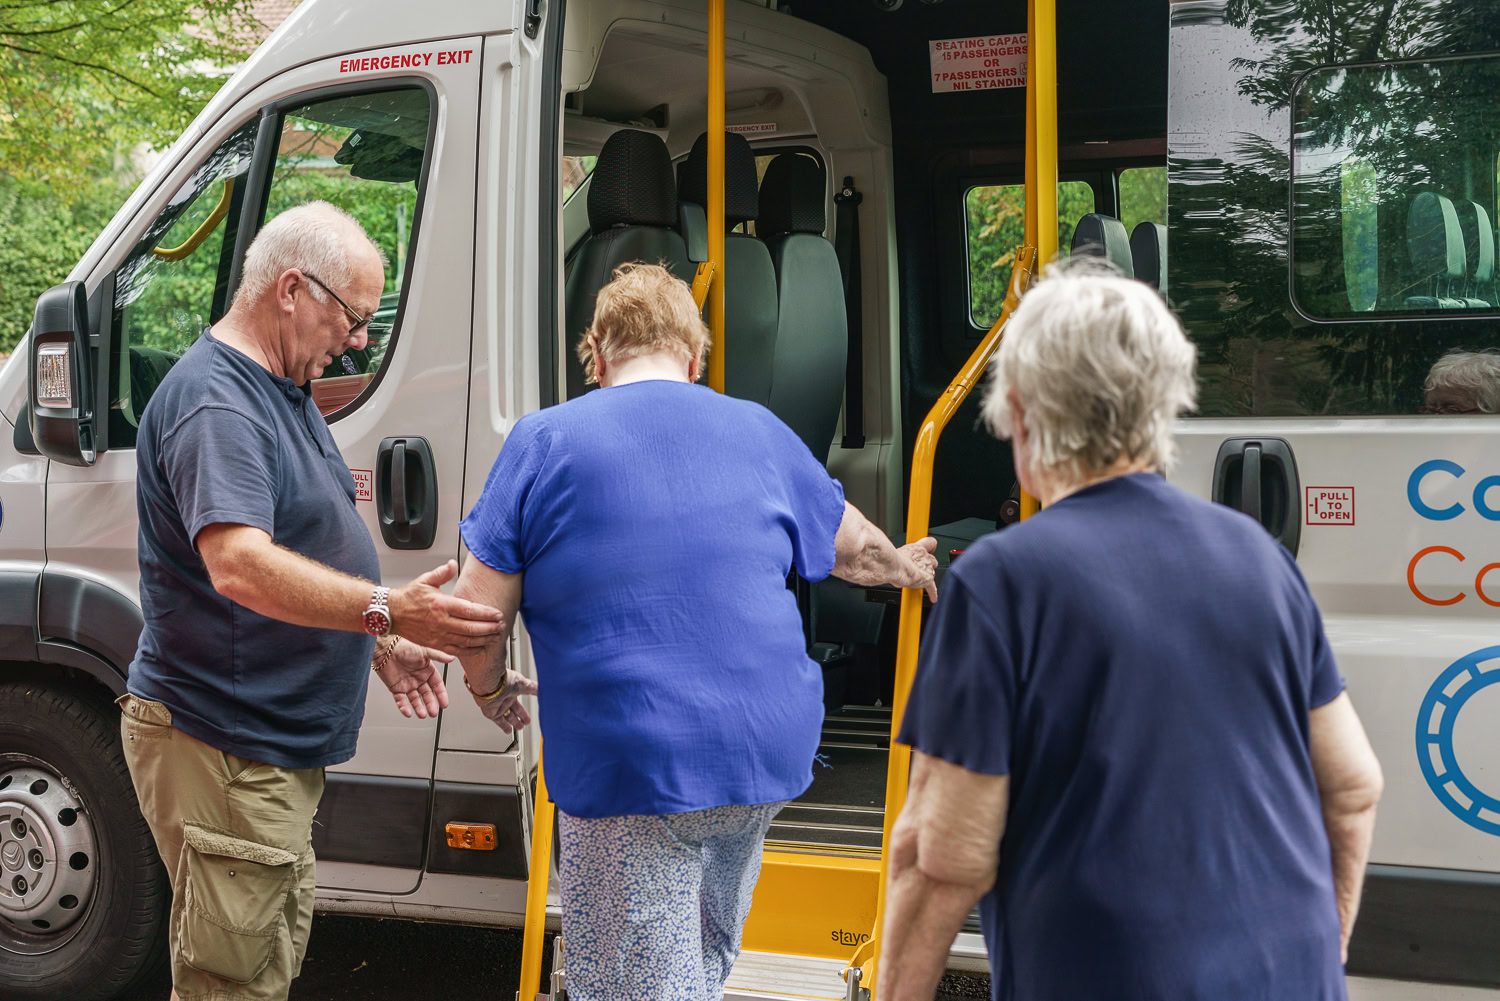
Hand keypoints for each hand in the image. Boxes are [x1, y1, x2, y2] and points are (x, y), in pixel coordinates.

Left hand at [376, 638, 451, 718]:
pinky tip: (408, 712)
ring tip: (422, 714)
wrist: (385, 649)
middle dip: (430, 704)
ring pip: (415, 700)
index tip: (444, 704)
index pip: (437, 685)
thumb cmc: (405, 646)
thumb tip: (452, 658)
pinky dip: (404, 707)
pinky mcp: (396, 688)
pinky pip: (401, 700)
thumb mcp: (424, 651)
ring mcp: (407, 684)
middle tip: (433, 712)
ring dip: (419, 708)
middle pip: (427, 695)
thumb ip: (438, 656)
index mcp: (427, 671)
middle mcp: (418, 679)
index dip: (441, 695)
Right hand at [390, 560, 505, 656]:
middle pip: (472, 628)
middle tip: (501, 626)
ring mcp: (439, 635)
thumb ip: (442, 573)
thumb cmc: (409, 597)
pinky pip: (457, 650)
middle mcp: (441, 622)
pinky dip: (471, 650)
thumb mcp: (425, 580)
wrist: (392, 613)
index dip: (487, 614)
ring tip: (496, 636)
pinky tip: (481, 648)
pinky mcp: (435, 645)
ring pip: (467, 641)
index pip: (470, 610)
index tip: (498, 614)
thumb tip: (452, 564)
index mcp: (441, 604)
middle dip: (490, 628)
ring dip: (484, 639)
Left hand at [469, 669, 538, 733]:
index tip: (530, 709)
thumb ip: (535, 688)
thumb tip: (544, 690)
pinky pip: (499, 722)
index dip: (527, 703)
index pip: (521, 700)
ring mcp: (499, 706)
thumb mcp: (525, 684)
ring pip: (508, 717)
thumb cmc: (505, 681)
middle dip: (520, 716)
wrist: (490, 685)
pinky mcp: (492, 713)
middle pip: (515, 710)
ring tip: (520, 727)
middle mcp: (505, 698)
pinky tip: (508, 731)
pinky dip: (504, 727)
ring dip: (514, 723)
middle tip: (526, 722)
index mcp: (513, 690)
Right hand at [893, 537, 938, 602]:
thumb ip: (888, 547)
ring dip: (927, 575)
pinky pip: (932, 588)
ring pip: (932, 572)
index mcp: (916, 548)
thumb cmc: (890, 558)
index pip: (929, 543)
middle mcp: (924, 556)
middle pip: (933, 560)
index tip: (929, 547)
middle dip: (927, 564)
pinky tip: (933, 598)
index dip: (929, 546)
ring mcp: (926, 568)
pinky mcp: (927, 580)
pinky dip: (933, 593)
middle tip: (918, 568)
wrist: (893, 567)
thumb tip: (873, 538)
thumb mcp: (889, 547)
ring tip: (917, 578)